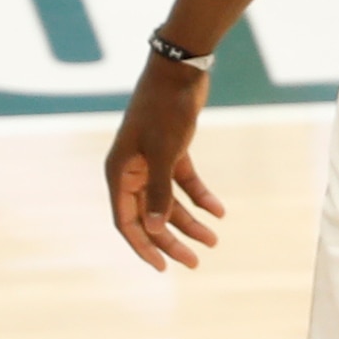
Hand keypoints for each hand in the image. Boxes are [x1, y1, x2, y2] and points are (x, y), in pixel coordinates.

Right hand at [102, 57, 223, 271]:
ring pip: (169, 201)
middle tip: (194, 262)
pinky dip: (201, 196)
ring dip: (190, 221)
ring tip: (213, 240)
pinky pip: (184, 182)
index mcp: (119, 173)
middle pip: (150, 216)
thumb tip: (157, 230)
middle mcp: (131, 170)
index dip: (144, 247)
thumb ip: (160, 192)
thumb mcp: (164, 153)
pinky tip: (219, 211)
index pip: (126, 221)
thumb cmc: (165, 109)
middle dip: (171, 240)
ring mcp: (151, 161)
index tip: (163, 268)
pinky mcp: (171, 150)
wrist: (179, 70)